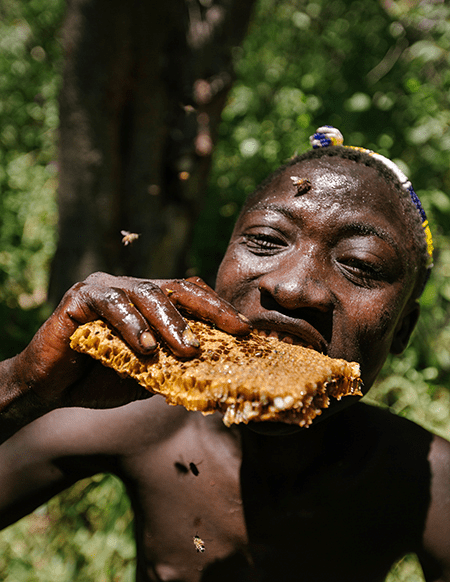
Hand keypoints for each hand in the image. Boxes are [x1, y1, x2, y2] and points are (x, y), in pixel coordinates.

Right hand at [7, 273, 250, 410]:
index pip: (191, 295)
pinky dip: (131, 325)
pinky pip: (111, 304)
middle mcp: (129, 288)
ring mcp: (104, 288)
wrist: (50, 388)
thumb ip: (174, 368)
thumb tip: (218, 377)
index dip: (220, 310)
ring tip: (187, 349)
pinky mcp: (79, 297)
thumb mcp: (147, 376)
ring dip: (170, 322)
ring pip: (147, 293)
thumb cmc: (99, 379)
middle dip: (208, 310)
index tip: (246, 331)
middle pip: (177, 288)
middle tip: (233, 332)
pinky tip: (145, 348)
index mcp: (149, 302)